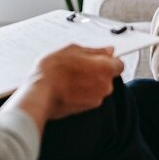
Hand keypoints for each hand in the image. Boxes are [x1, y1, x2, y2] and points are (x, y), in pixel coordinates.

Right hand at [3, 45, 123, 131]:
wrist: (40, 94)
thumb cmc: (53, 71)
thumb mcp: (73, 50)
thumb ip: (95, 50)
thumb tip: (108, 50)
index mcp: (105, 68)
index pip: (119, 64)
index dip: (109, 60)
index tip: (100, 58)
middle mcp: (106, 86)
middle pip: (109, 76)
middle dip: (98, 71)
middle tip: (79, 66)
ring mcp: (97, 99)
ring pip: (99, 87)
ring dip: (90, 82)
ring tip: (71, 77)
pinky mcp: (87, 109)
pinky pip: (90, 96)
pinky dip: (83, 92)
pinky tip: (69, 87)